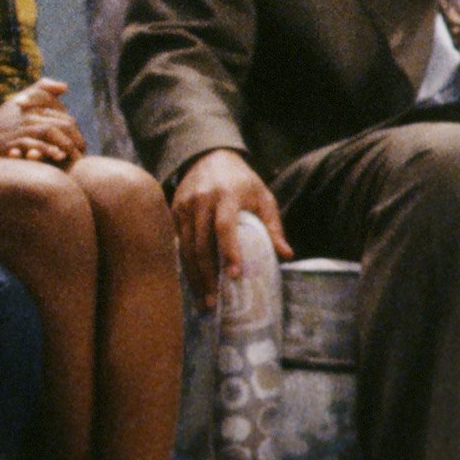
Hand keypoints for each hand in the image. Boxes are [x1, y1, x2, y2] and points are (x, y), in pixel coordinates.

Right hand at [0, 79, 86, 165]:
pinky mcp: (10, 143)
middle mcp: (28, 116)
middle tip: (79, 155)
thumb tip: (64, 86)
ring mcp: (19, 129)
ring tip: (70, 156)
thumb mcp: (19, 100)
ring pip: (49, 131)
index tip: (79, 146)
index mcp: (34, 108)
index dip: (75, 132)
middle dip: (74, 139)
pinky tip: (54, 156)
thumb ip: (41, 89)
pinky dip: (45, 149)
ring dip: (64, 144)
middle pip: (61, 123)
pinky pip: (32, 144)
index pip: (63, 116)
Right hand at [169, 148, 293, 302]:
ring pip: (185, 247)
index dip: (230, 251)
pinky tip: (191, 283)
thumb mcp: (263, 197)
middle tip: (213, 302)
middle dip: (207, 275)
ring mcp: (184, 207)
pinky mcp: (173, 212)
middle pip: (200, 244)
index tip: (236, 275)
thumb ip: (273, 226)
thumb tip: (286, 255)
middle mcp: (201, 201)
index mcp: (226, 195)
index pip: (225, 227)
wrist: (208, 157)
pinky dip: (184, 265)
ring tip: (202, 300)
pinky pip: (177, 243)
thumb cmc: (242, 182)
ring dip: (193, 276)